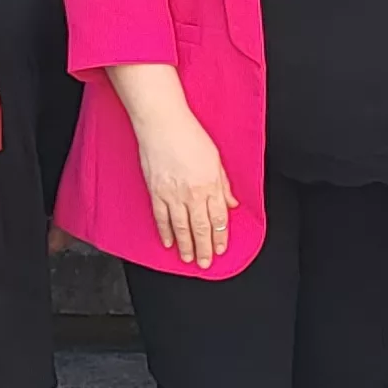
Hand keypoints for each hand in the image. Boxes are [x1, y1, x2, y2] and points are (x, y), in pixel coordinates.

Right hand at [135, 108, 235, 268]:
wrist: (162, 124)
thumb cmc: (189, 135)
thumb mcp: (216, 158)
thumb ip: (223, 184)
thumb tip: (231, 203)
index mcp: (211, 184)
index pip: (218, 218)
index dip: (220, 236)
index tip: (220, 248)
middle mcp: (193, 193)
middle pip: (201, 228)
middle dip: (204, 248)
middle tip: (205, 263)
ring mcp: (173, 194)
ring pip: (181, 227)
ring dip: (186, 246)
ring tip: (188, 259)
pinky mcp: (156, 192)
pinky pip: (161, 218)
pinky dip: (165, 232)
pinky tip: (169, 243)